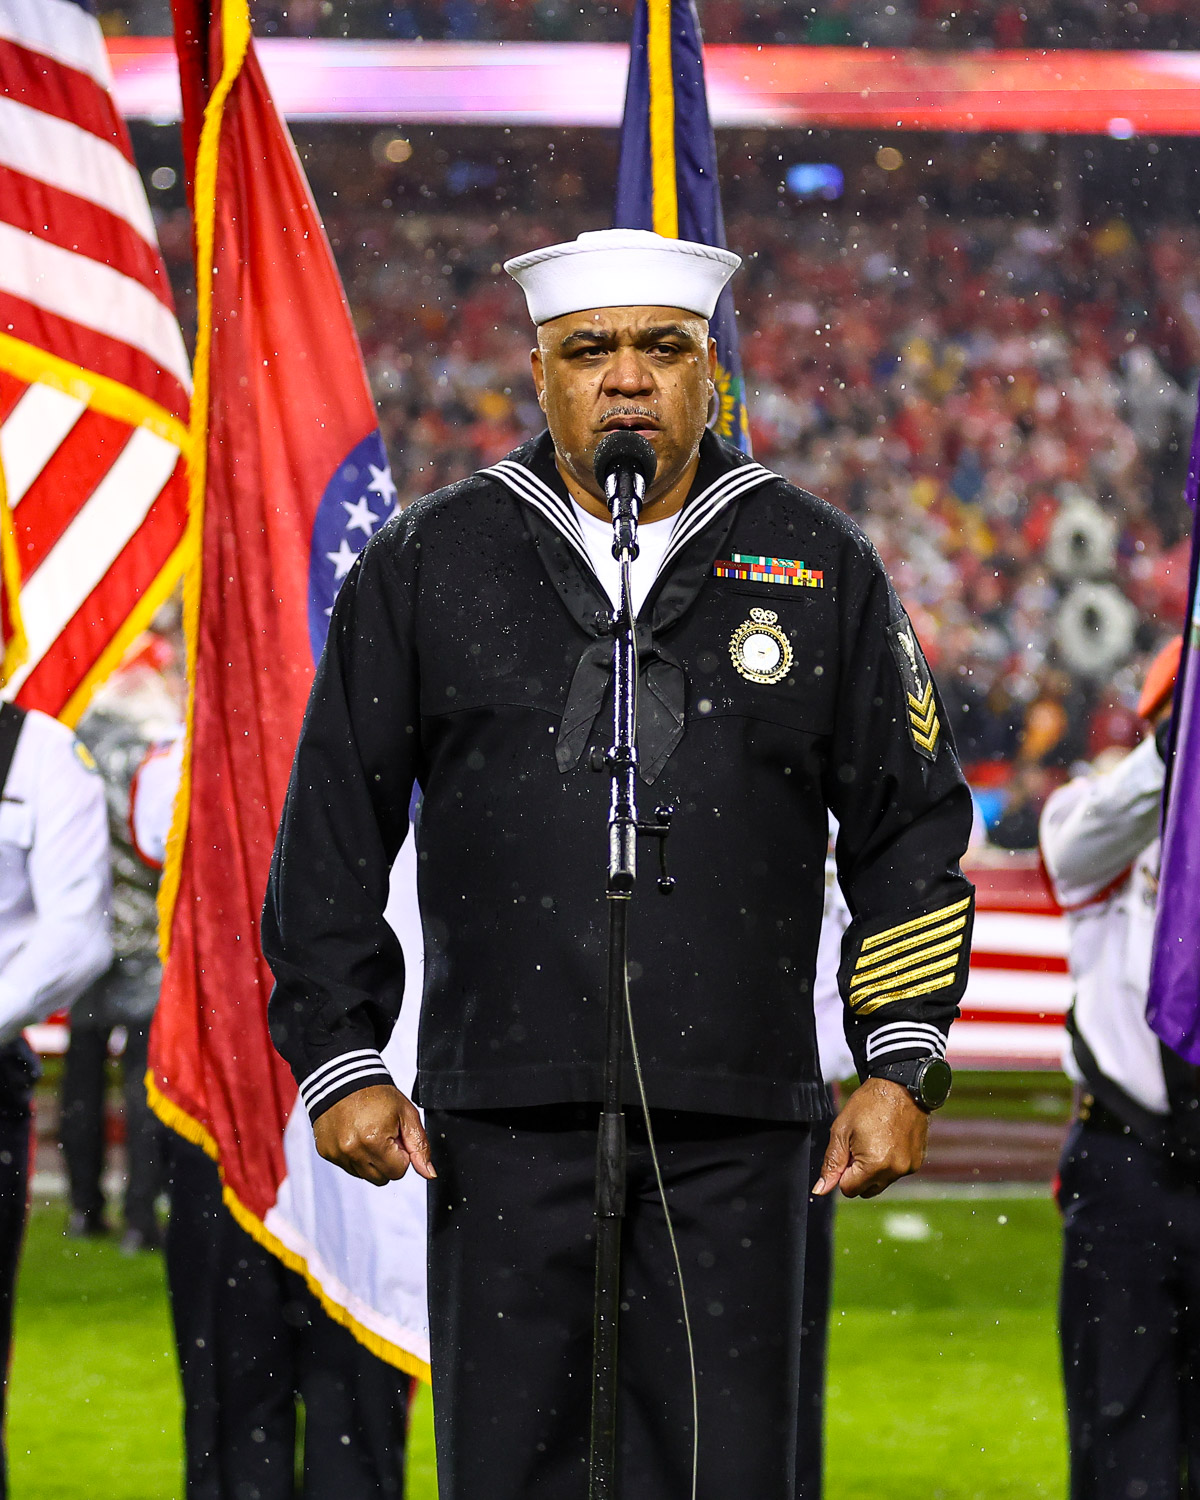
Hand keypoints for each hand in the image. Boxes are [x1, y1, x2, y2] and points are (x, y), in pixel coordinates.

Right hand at [312, 1084, 436, 1186]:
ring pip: (365, 1175)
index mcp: (374, 1140)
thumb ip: (419, 1146)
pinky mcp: (326, 1152)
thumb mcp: (406, 1114)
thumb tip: (429, 1173)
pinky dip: (355, 1156)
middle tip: (383, 1135)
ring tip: (368, 1134)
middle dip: (387, 1161)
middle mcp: (352, 1151)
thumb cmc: (376, 1094)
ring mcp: (337, 1153)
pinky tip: (355, 1135)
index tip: (395, 1136)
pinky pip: (348, 1167)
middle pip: (382, 1178)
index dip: (402, 1154)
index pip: (398, 1171)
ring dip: (371, 1160)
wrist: (343, 1079)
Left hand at [812, 1077, 928, 1199]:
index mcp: (874, 1165)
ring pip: (882, 1182)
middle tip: (859, 1146)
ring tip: (874, 1141)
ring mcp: (909, 1167)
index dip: (843, 1172)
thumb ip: (831, 1163)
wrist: (900, 1087)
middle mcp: (894, 1171)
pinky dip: (889, 1163)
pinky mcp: (917, 1162)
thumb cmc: (868, 1104)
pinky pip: (896, 1173)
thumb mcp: (841, 1131)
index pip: (849, 1190)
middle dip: (858, 1174)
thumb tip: (820, 1190)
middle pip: (866, 1190)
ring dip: (874, 1170)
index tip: (848, 1151)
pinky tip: (888, 1141)